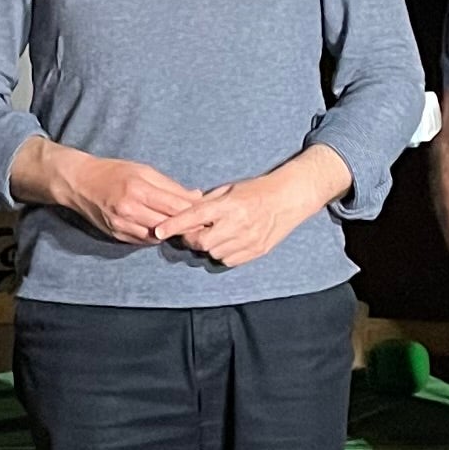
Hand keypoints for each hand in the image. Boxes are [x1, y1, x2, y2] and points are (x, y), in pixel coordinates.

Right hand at [33, 146, 199, 244]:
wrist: (79, 182)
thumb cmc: (113, 171)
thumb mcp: (143, 170)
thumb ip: (170, 185)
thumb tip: (195, 196)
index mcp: (138, 190)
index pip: (175, 206)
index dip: (194, 211)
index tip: (208, 213)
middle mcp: (130, 210)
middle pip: (169, 224)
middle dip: (187, 225)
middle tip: (203, 225)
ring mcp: (122, 225)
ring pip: (158, 236)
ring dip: (172, 233)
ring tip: (185, 229)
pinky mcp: (117, 235)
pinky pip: (143, 241)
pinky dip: (156, 237)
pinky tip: (163, 231)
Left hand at [154, 169, 328, 268]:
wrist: (289, 198)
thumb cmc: (256, 190)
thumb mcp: (229, 189)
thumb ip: (207, 203)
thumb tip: (183, 213)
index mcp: (229, 205)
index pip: (194, 216)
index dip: (174, 225)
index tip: (159, 231)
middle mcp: (238, 223)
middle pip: (201, 242)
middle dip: (192, 238)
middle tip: (193, 232)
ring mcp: (248, 239)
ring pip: (214, 253)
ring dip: (209, 246)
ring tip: (217, 233)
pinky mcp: (256, 251)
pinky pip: (229, 260)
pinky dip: (223, 253)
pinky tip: (230, 241)